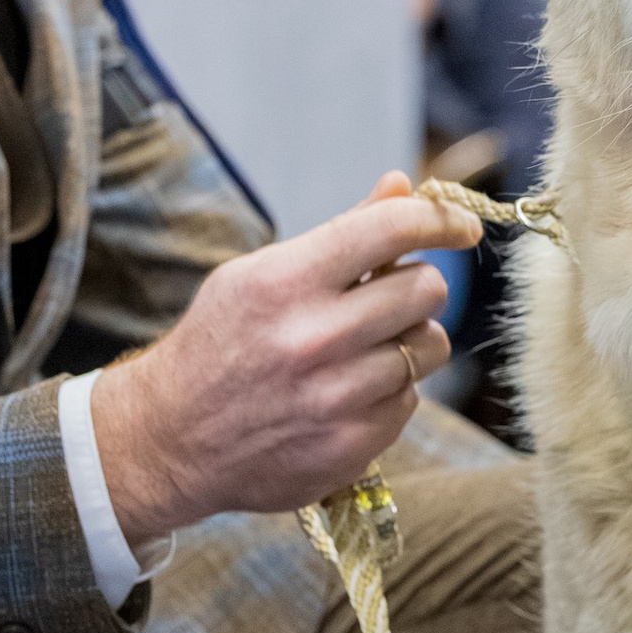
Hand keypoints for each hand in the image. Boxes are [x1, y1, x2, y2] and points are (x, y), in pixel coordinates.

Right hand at [89, 173, 470, 538]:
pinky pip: (409, 399)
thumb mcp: (259, 275)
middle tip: (389, 296)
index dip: (440, 220)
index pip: (392, 229)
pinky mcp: (351, 446)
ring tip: (360, 349)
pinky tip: (345, 393)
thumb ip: (340, 233)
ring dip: (406, 341)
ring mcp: (336, 398)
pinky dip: (389, 391)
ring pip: (429, 346)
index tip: (461, 227)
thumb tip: (403, 186)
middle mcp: (314, 339)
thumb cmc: (221, 343)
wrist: (171, 439)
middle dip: (416, 286)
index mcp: (285, 282)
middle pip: (428, 289)